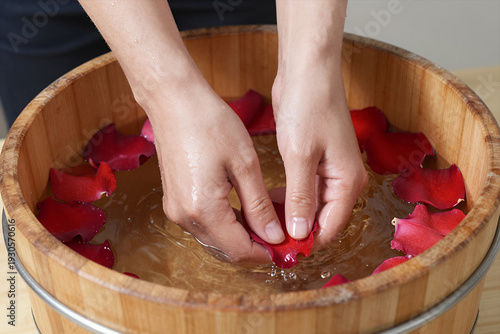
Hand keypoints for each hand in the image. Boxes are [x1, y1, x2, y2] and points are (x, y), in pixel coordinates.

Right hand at [147, 83, 284, 262]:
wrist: (173, 101)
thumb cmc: (210, 124)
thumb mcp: (245, 164)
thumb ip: (258, 206)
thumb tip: (273, 235)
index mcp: (203, 209)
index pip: (239, 251)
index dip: (265, 253)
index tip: (286, 246)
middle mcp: (185, 217)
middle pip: (225, 250)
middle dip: (254, 247)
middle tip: (279, 233)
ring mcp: (176, 210)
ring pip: (214, 239)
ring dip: (240, 237)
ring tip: (266, 220)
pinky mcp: (174, 200)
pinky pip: (203, 225)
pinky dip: (225, 225)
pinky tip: (243, 211)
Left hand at [272, 64, 367, 250]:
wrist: (308, 70)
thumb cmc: (309, 106)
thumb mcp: (301, 155)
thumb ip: (301, 196)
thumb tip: (299, 232)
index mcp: (347, 182)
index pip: (329, 228)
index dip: (304, 242)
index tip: (277, 249)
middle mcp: (342, 181)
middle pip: (320, 220)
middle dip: (294, 230)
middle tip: (263, 236)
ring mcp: (329, 171)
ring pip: (309, 206)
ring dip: (288, 215)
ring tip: (260, 221)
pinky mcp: (314, 162)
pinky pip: (303, 191)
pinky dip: (287, 199)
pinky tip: (267, 201)